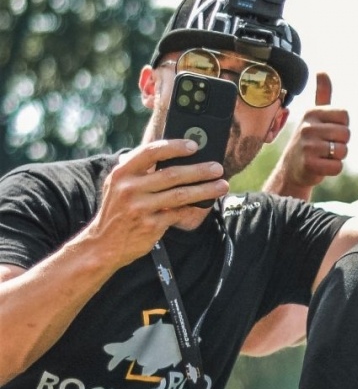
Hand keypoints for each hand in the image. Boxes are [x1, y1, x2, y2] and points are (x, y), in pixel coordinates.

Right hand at [81, 142, 228, 267]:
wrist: (104, 243)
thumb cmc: (118, 210)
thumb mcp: (119, 186)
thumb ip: (140, 171)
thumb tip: (175, 155)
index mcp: (121, 173)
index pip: (150, 152)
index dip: (174, 147)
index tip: (194, 145)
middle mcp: (129, 188)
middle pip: (171, 174)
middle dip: (199, 170)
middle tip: (218, 168)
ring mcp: (139, 207)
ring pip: (180, 194)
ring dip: (205, 189)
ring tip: (222, 185)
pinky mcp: (150, 225)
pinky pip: (179, 214)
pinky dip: (194, 209)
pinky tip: (206, 205)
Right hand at [272, 73, 348, 197]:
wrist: (292, 168)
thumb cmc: (310, 140)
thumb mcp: (314, 116)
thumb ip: (322, 94)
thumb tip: (322, 70)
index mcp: (312, 112)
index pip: (345, 116)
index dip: (342, 126)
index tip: (328, 131)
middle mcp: (308, 126)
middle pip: (346, 134)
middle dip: (340, 143)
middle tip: (324, 146)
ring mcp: (307, 145)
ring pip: (343, 151)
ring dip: (337, 156)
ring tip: (322, 155)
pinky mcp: (309, 164)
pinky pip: (337, 166)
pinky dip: (333, 169)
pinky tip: (320, 166)